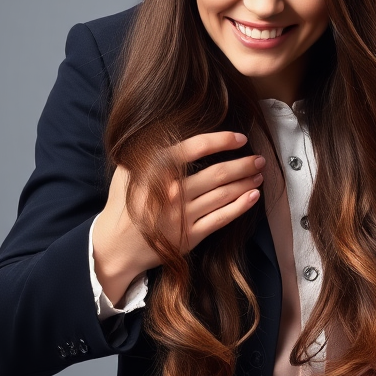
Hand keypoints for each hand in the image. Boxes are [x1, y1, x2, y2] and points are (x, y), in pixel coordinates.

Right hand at [92, 131, 263, 303]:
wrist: (116, 245)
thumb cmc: (125, 202)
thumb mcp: (129, 169)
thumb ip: (151, 151)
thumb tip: (176, 129)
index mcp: (157, 171)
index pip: (196, 147)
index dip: (223, 140)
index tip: (241, 138)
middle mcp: (171, 192)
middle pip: (218, 173)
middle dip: (244, 164)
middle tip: (259, 159)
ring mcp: (182, 215)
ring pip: (224, 195)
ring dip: (246, 183)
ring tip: (259, 175)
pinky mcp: (190, 236)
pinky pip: (221, 219)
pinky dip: (240, 206)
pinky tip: (253, 196)